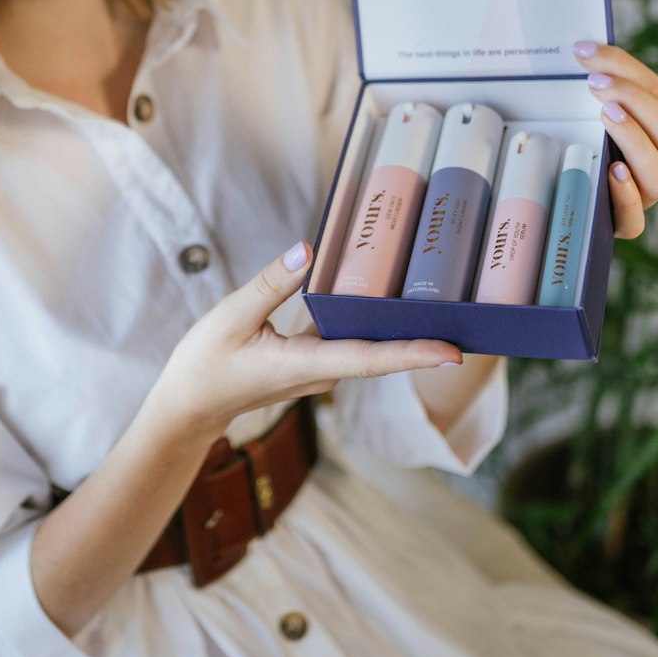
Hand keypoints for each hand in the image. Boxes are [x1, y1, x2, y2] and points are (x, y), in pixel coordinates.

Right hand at [151, 242, 462, 442]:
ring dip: (404, 331)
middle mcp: (321, 373)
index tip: (453, 351)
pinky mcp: (312, 362)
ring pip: (369, 349)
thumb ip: (272, 283)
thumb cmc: (204, 365)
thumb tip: (309, 249)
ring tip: (442, 301)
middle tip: (470, 317)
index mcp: (305, 365)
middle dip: (425, 339)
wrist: (187, 407)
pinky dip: (373, 326)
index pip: (370, 359)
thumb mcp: (231, 316)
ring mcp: (319, 370)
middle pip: (382, 355)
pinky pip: (351, 343)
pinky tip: (386, 300)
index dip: (414, 354)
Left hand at [574, 40, 657, 239]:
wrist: (550, 195)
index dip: (624, 66)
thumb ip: (574, 83)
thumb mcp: (568, 107)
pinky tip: (611, 171)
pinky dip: (627, 196)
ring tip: (605, 115)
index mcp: (649, 124)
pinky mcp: (621, 225)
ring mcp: (641, 195)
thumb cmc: (560, 137)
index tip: (583, 49)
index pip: (653, 90)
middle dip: (636, 101)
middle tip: (594, 83)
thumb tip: (566, 48)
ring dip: (635, 140)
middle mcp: (653, 160)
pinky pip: (636, 220)